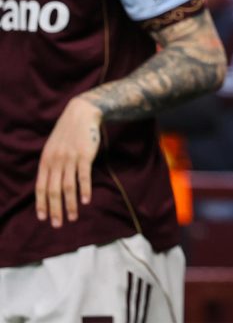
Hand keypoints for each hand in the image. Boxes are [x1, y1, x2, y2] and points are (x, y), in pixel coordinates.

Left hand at [35, 96, 101, 227]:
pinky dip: (84, 190)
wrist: (81, 113)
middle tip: (58, 224)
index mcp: (46, 160)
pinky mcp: (84, 155)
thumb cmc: (67, 132)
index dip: (41, 204)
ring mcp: (70, 158)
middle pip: (53, 191)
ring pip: (68, 187)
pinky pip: (83, 176)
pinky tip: (85, 201)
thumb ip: (50, 165)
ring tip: (72, 217)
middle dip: (55, 210)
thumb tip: (47, 187)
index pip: (41, 187)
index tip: (43, 218)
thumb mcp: (52, 147)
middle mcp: (56, 161)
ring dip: (70, 204)